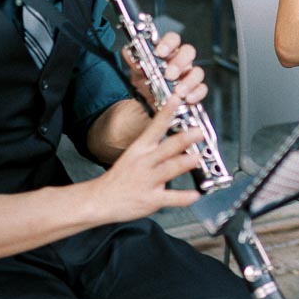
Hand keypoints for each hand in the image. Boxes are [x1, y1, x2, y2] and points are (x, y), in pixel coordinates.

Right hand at [90, 96, 203, 222]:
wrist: (100, 200)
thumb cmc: (120, 176)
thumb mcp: (134, 154)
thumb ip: (155, 146)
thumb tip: (178, 138)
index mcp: (140, 149)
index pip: (155, 127)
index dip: (167, 112)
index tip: (177, 99)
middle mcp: (145, 162)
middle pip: (166, 148)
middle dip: (183, 139)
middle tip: (198, 131)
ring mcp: (148, 181)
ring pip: (169, 170)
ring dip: (184, 163)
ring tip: (197, 158)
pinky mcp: (151, 200)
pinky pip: (170, 198)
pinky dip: (184, 198)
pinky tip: (195, 195)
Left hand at [124, 31, 206, 106]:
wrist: (149, 105)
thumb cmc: (147, 84)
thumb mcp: (137, 72)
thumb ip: (133, 60)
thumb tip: (128, 51)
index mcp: (168, 52)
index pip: (173, 39)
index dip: (169, 43)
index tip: (160, 52)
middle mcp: (181, 62)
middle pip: (189, 52)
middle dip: (180, 62)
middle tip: (169, 74)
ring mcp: (189, 76)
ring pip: (198, 71)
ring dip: (189, 81)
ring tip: (178, 91)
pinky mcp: (195, 91)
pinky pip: (202, 89)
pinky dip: (196, 94)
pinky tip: (186, 99)